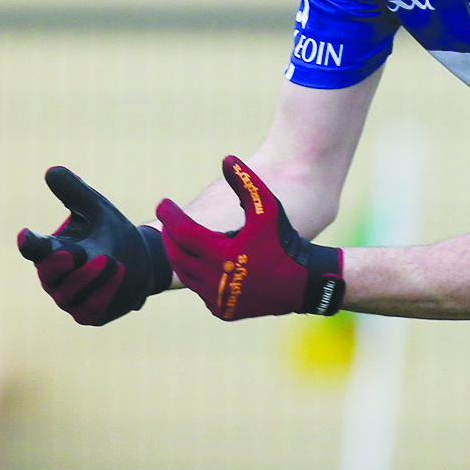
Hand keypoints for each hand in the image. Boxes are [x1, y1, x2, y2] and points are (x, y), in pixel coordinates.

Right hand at [17, 167, 171, 326]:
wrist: (142, 260)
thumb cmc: (111, 232)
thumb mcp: (96, 208)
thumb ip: (74, 192)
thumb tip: (52, 171)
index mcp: (49, 250)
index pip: (33, 248)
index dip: (29, 244)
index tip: (26, 236)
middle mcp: (54, 278)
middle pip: (48, 276)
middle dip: (59, 265)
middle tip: (75, 252)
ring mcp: (69, 299)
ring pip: (70, 295)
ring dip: (89, 279)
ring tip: (111, 261)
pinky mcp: (89, 315)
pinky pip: (91, 309)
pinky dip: (104, 293)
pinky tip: (120, 274)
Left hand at [156, 156, 345, 320]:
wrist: (305, 282)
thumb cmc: (285, 240)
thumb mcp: (269, 208)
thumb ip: (247, 182)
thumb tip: (227, 158)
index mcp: (223, 255)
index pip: (182, 232)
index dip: (170, 216)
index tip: (164, 203)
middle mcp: (216, 282)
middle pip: (177, 256)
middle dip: (170, 236)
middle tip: (169, 221)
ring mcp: (219, 300)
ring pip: (186, 275)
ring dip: (181, 255)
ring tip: (183, 239)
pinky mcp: (224, 311)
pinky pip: (200, 291)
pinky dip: (197, 275)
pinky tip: (203, 261)